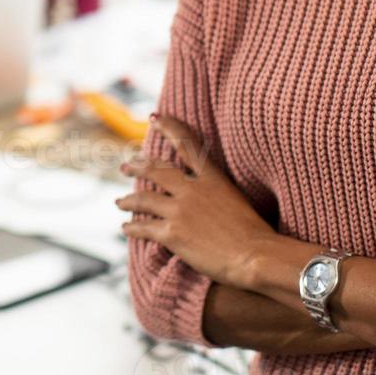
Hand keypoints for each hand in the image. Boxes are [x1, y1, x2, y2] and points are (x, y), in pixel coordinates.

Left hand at [116, 114, 273, 287]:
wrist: (256, 257)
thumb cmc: (255, 233)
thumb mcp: (237, 199)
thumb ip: (216, 192)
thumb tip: (204, 194)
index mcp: (212, 178)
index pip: (187, 145)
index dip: (169, 128)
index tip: (155, 118)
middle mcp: (192, 189)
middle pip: (156, 171)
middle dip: (137, 167)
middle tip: (126, 166)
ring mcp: (180, 210)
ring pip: (143, 199)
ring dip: (128, 200)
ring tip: (119, 202)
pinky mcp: (172, 234)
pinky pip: (143, 227)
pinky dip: (132, 228)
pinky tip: (126, 228)